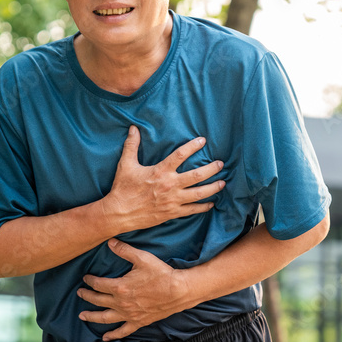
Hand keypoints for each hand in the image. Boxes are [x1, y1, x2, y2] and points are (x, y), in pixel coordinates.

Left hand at [77, 238, 192, 340]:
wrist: (179, 290)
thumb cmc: (161, 273)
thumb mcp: (142, 258)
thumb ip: (124, 250)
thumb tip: (109, 242)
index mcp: (120, 287)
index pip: (98, 284)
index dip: (90, 281)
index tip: (85, 278)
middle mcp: (121, 303)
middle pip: (98, 300)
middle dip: (87, 296)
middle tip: (79, 293)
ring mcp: (129, 315)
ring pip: (105, 318)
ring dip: (92, 317)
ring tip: (82, 316)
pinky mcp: (138, 322)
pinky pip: (122, 331)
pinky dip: (113, 335)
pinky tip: (105, 338)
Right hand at [101, 126, 224, 231]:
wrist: (119, 213)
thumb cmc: (122, 188)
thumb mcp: (125, 164)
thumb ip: (132, 145)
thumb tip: (134, 128)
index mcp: (160, 171)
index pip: (180, 155)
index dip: (193, 146)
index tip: (203, 140)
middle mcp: (170, 185)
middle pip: (197, 176)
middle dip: (211, 169)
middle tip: (221, 164)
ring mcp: (173, 200)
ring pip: (199, 194)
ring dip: (213, 188)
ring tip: (223, 182)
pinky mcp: (172, 213)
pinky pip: (192, 210)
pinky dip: (203, 207)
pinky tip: (211, 203)